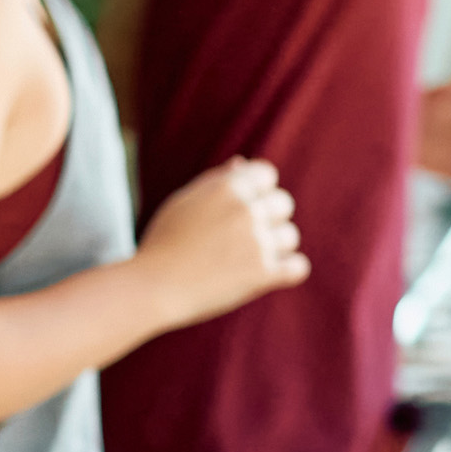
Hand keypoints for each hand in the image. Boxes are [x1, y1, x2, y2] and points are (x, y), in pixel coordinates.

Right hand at [137, 157, 307, 324]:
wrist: (152, 287)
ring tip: (244, 258)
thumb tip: (243, 164)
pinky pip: (298, 267)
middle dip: (268, 217)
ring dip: (274, 246)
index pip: (267, 174)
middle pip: (284, 203)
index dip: (257, 190)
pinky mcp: (263, 275)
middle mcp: (246, 210)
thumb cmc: (163, 242)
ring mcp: (257, 243)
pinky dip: (287, 270)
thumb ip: (216, 180)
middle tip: (240, 236)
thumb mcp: (183, 201)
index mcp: (227, 187)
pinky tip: (267, 274)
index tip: (241, 208)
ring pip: (290, 236)